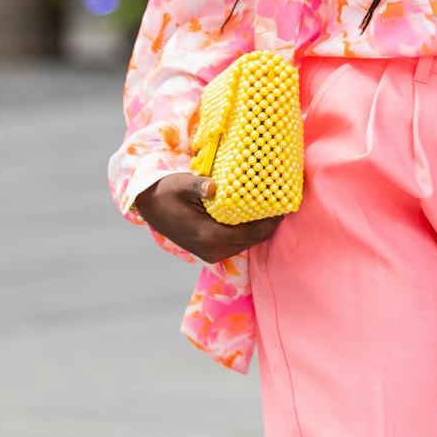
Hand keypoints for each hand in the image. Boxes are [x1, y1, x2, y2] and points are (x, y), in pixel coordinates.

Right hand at [135, 173, 284, 263]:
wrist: (150, 206)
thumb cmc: (166, 192)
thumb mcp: (180, 184)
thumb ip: (197, 185)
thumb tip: (212, 186)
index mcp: (208, 236)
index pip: (251, 234)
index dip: (271, 221)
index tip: (286, 205)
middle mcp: (212, 250)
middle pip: (253, 240)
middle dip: (270, 223)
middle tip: (285, 202)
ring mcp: (211, 253)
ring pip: (247, 243)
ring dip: (261, 228)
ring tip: (274, 207)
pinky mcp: (211, 250)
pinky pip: (238, 242)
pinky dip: (250, 230)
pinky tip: (257, 214)